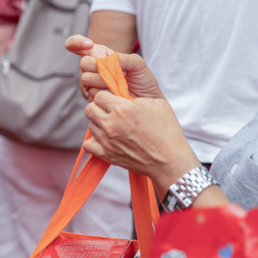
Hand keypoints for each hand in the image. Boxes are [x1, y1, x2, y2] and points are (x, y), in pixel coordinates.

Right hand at [65, 35, 165, 101]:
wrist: (148, 104)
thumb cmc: (143, 82)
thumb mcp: (138, 64)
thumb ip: (123, 58)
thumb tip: (107, 60)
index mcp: (101, 56)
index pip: (77, 45)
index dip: (76, 42)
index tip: (88, 44)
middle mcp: (92, 70)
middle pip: (84, 62)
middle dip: (98, 66)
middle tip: (115, 72)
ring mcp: (90, 85)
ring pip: (86, 78)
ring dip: (104, 81)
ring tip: (119, 86)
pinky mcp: (92, 99)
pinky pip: (91, 93)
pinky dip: (105, 92)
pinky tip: (116, 95)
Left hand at [83, 91, 200, 192]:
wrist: (170, 161)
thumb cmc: (167, 132)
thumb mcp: (156, 104)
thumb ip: (135, 97)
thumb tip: (123, 98)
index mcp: (122, 108)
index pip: (99, 95)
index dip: (107, 96)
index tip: (115, 100)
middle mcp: (110, 124)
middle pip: (90, 108)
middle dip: (99, 107)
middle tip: (112, 111)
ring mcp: (107, 141)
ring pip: (90, 125)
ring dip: (98, 123)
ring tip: (113, 125)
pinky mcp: (107, 155)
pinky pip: (88, 144)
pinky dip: (94, 140)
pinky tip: (106, 139)